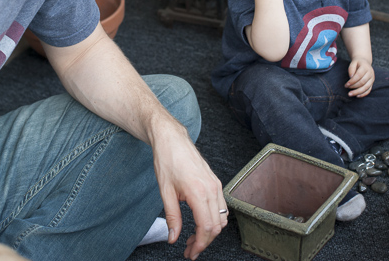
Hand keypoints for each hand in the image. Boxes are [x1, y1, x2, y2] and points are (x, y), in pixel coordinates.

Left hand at [152, 129, 226, 259]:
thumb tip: (173, 238)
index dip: (200, 244)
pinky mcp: (216, 182)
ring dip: (210, 232)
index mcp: (199, 192)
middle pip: (217, 226)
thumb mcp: (165, 192)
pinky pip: (221, 207)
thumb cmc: (167, 161)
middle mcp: (212, 189)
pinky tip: (201, 223)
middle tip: (189, 250)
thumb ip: (172, 217)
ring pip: (222, 218)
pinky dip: (214, 219)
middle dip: (204, 242)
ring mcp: (216, 185)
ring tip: (193, 238)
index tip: (190, 253)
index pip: (207, 227)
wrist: (172, 139)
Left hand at [346, 58, 374, 97]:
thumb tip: (351, 77)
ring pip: (366, 87)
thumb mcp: (353, 63)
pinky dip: (363, 94)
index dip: (352, 81)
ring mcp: (372, 79)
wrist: (365, 63)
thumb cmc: (357, 64)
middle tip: (346, 89)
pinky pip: (369, 90)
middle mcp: (370, 73)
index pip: (359, 75)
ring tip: (350, 94)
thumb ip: (351, 69)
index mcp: (365, 67)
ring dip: (358, 92)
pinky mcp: (372, 83)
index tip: (346, 85)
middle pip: (362, 82)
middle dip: (354, 87)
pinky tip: (357, 96)